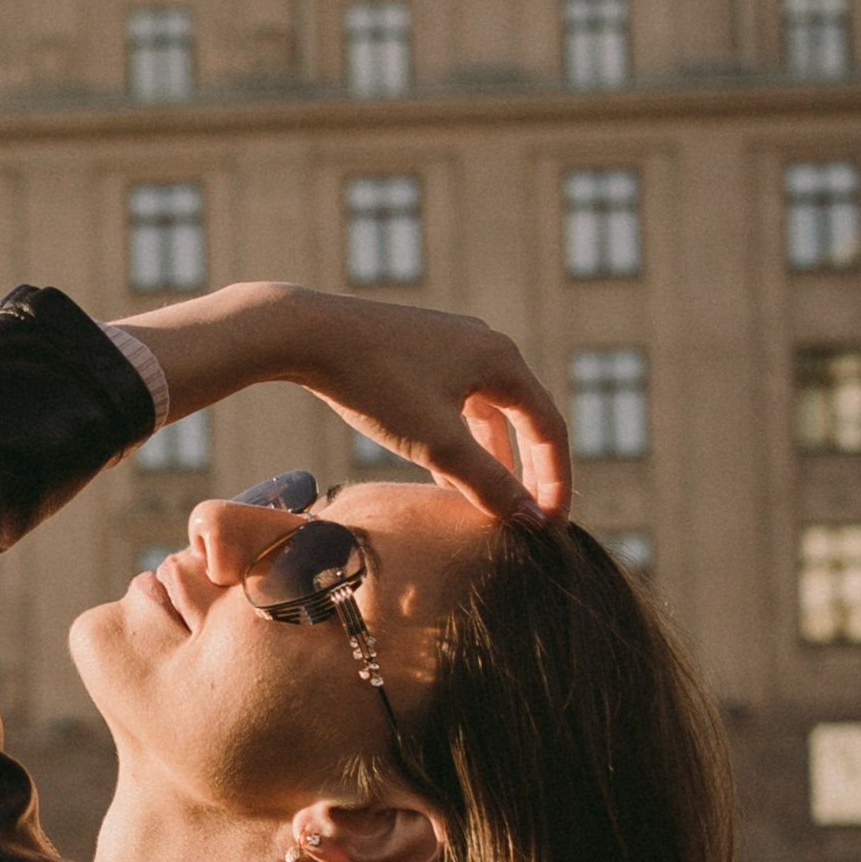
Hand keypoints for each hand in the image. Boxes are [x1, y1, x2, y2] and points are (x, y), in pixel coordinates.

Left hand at [278, 293, 569, 520]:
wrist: (304, 333)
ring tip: (489, 504)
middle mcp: (485, 344)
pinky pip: (454, 401)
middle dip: (527, 473)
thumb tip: (532, 519)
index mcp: (503, 361)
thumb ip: (488, 483)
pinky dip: (459, 439)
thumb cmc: (375, 385)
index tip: (550, 528)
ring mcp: (450, 341)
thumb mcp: (437, 445)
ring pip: (486, 412)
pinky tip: (445, 474)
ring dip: (491, 458)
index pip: (549, 430)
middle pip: (524, 418)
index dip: (555, 483)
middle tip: (527, 520)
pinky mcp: (416, 348)